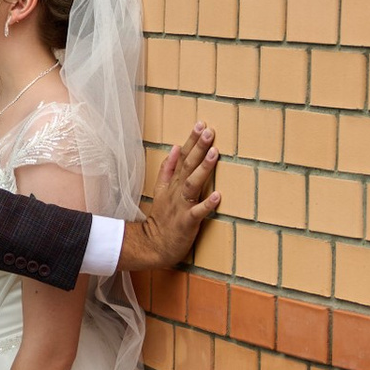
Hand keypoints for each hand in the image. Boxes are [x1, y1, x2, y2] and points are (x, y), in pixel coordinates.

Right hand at [124, 125, 218, 278]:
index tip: (200, 124)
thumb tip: (174, 148)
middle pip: (187, 166)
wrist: (152, 246)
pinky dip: (207, 204)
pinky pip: (197, 212)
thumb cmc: (161, 219)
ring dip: (203, 168)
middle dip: (198, 147)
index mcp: (171, 184)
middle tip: (209, 130)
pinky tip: (218, 196)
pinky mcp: (186, 222)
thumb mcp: (160, 190)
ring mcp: (181, 207)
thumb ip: (167, 170)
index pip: (181, 157)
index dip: (190, 141)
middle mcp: (175, 192)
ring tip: (214, 153)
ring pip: (192, 184)